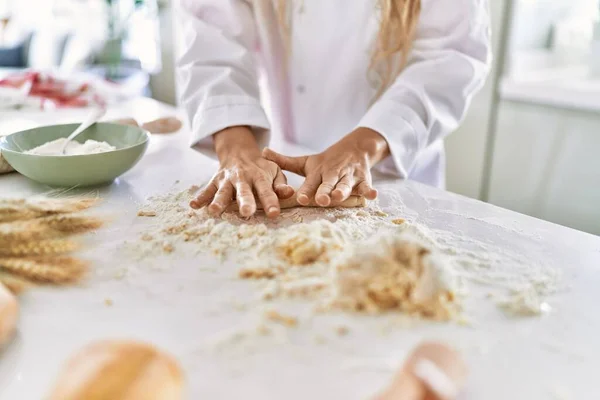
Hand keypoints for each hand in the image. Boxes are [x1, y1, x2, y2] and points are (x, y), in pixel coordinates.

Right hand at [190, 126, 293, 217]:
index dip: (270, 202)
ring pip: (222, 191)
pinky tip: (194, 205)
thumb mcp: (275, 172)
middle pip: (243, 191)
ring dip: (218, 201)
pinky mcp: (215, 181)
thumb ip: (281, 184)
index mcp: (259, 176)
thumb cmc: (261, 168)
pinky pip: (207, 189)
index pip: (266, 190)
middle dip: (245, 202)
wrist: (239, 152)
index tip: (274, 214)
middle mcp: (242, 178)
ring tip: (214, 211)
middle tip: (246, 213)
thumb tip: (290, 193)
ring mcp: (227, 180)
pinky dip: (200, 197)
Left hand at [263, 128, 388, 205]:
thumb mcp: (306, 161)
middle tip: (321, 200)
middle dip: (325, 192)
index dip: (306, 190)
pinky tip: (373, 195)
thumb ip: (284, 161)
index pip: (310, 183)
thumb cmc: (326, 161)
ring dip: (343, 191)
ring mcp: (348, 177)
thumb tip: (262, 152)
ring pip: (345, 185)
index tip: (300, 198)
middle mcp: (332, 174)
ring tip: (340, 197)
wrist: (355, 147)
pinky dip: (369, 190)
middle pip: (328, 184)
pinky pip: (366, 186)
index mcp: (317, 172)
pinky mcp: (362, 179)